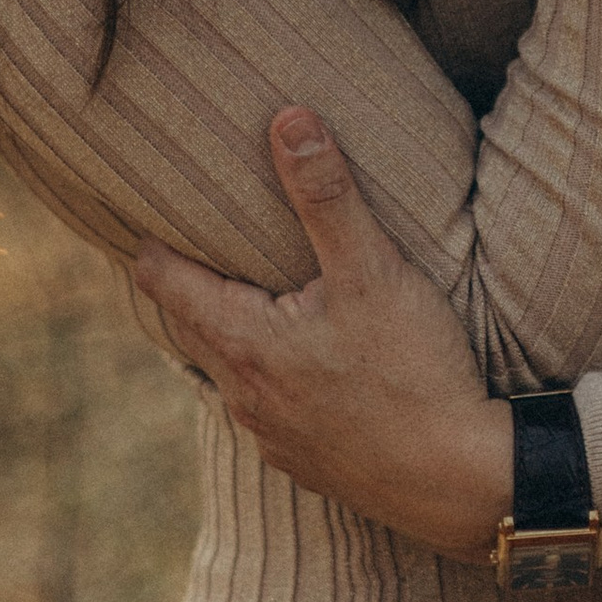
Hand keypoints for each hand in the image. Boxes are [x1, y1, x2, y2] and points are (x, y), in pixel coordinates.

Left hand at [134, 112, 513, 558]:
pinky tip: (299, 364)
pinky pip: (263, 408)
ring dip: (229, 331)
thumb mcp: (372, 271)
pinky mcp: (303, 462)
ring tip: (244, 294)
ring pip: (227, 370)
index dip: (151, 243)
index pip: (165, 282)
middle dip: (186, 283)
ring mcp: (271, 436)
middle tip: (186, 241)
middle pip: (189, 326)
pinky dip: (266, 375)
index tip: (142, 212)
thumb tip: (288, 120)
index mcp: (244, 342)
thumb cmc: (414, 372)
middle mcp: (243, 395)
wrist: (459, 481)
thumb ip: (326, 195)